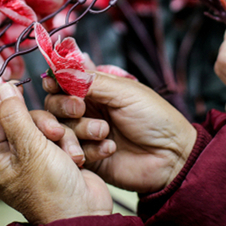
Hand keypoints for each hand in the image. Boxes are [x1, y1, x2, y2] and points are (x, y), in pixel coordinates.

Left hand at [0, 82, 112, 224]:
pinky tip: (82, 156)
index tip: (16, 85)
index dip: (5, 101)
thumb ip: (14, 114)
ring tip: (72, 155)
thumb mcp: (30, 148)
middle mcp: (14, 157)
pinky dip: (75, 144)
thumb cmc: (52, 192)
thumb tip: (3, 89)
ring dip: (65, 136)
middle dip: (44, 124)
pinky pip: (65, 136)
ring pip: (47, 125)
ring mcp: (37, 157)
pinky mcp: (58, 157)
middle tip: (54, 134)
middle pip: (24, 118)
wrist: (85, 214)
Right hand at [43, 72, 196, 193]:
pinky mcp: (88, 157)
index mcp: (96, 89)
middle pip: (54, 104)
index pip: (63, 80)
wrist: (172, 157)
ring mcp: (86, 134)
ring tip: (104, 133)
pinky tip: (110, 149)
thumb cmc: (155, 118)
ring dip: (80, 129)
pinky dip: (89, 149)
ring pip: (61, 128)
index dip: (55, 80)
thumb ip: (90, 81)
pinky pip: (72, 151)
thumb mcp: (124, 92)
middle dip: (63, 105)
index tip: (54, 82)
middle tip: (80, 108)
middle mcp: (87, 110)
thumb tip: (61, 68)